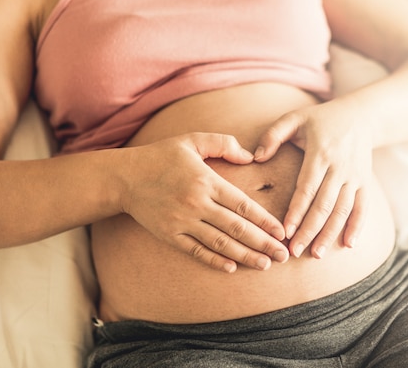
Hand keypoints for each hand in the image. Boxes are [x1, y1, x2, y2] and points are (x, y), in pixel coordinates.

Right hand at [120, 132, 288, 272]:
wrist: (124, 177)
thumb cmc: (162, 156)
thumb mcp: (192, 140)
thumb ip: (223, 144)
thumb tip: (250, 156)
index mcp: (206, 181)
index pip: (243, 205)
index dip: (265, 221)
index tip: (281, 232)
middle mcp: (197, 204)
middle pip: (236, 229)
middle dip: (263, 243)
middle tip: (283, 256)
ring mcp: (182, 221)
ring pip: (220, 243)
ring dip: (245, 255)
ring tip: (264, 265)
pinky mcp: (169, 235)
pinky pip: (196, 251)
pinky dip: (214, 261)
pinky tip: (232, 267)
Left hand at [254, 99, 371, 257]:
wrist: (362, 116)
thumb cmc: (321, 119)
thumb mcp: (295, 117)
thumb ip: (273, 135)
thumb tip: (256, 157)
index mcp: (321, 153)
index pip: (307, 187)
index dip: (296, 211)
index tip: (284, 231)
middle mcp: (340, 167)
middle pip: (324, 204)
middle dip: (309, 230)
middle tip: (294, 252)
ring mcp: (355, 176)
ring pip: (342, 210)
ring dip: (330, 234)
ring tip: (317, 254)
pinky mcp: (365, 182)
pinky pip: (362, 208)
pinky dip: (357, 227)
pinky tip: (348, 245)